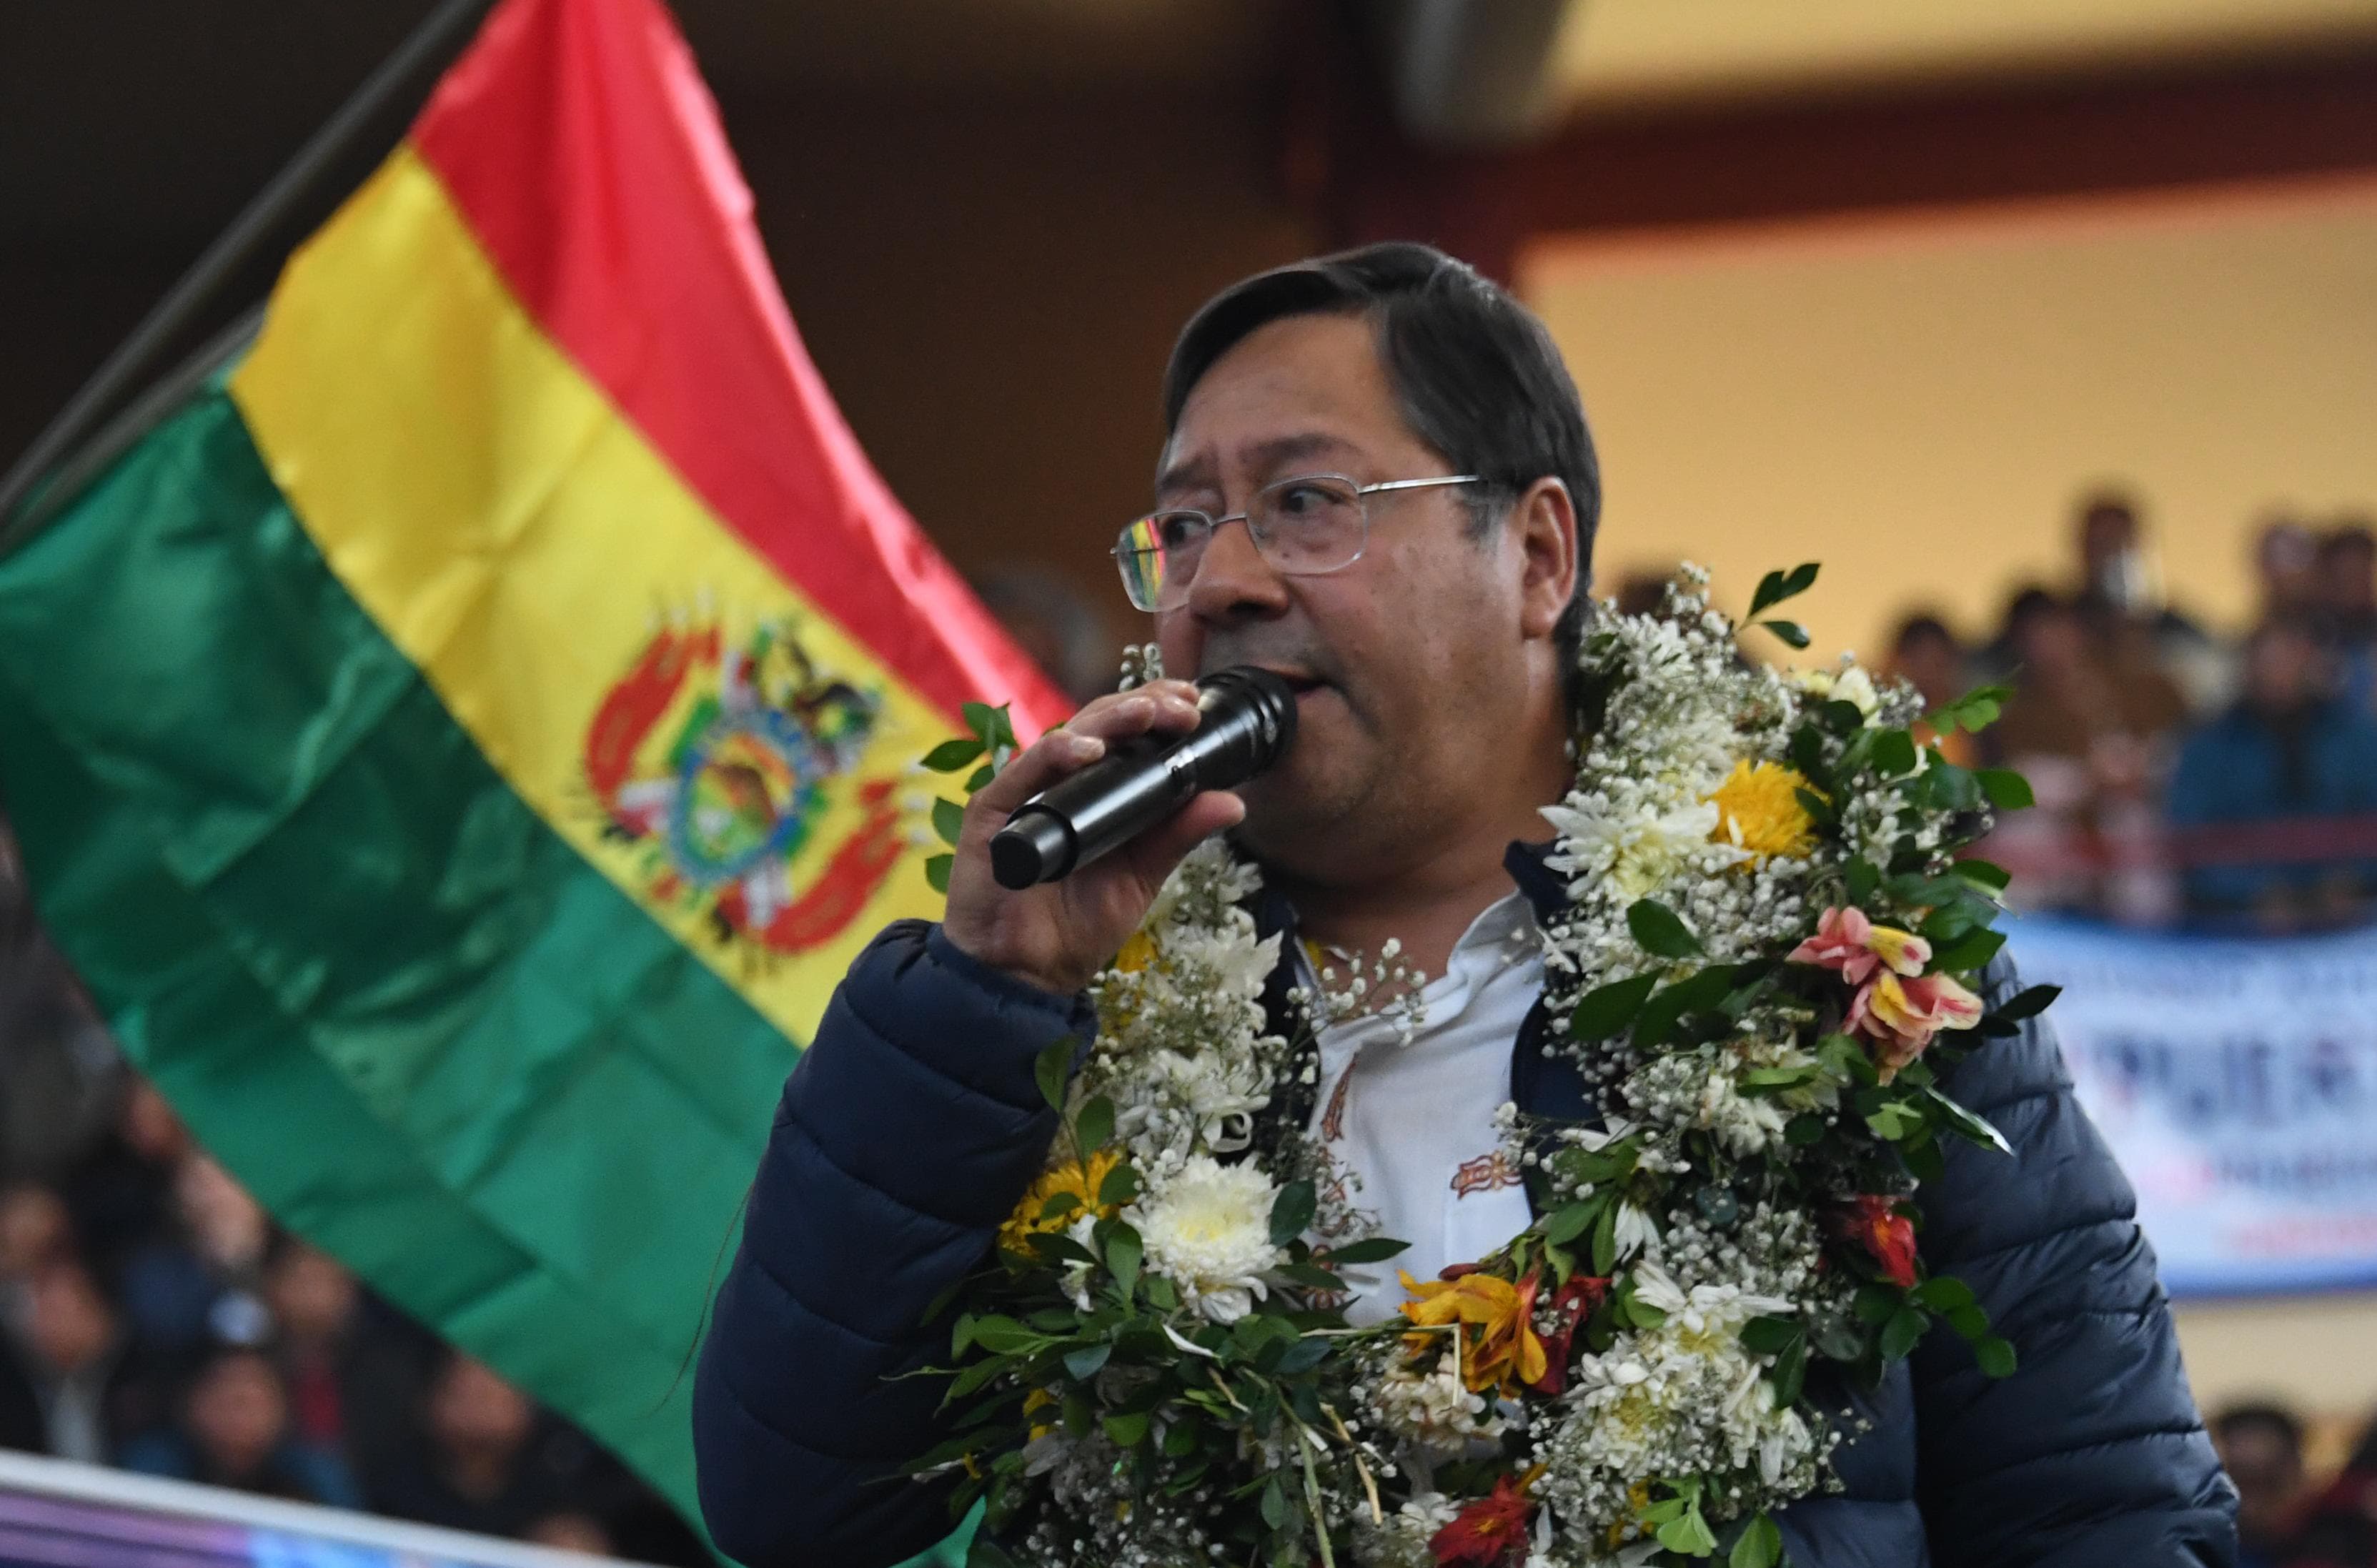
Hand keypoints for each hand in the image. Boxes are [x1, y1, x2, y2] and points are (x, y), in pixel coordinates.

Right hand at [942, 680, 1244, 996]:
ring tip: (1147, 715)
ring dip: (1110, 720)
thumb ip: (1178, 836)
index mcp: (1096, 793)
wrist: (1025, 975)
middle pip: (1100, 724)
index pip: (1126, 735)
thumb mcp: (1142, 877)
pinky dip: (1056, 754)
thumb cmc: (1076, 926)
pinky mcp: (994, 812)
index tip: (1195, 704)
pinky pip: (1024, 771)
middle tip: (1183, 706)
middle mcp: (1060, 784)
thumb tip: (1233, 801)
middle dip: (1144, 706)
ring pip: (1067, 736)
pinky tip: (1089, 751)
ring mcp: (1026, 794)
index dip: (1158, 711)